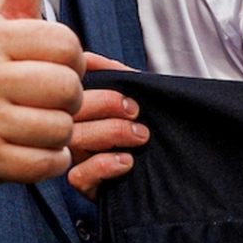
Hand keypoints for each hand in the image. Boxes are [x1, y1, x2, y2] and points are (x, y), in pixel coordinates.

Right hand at [0, 0, 85, 190]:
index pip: (68, 46)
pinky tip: (31, 146)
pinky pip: (50, 163)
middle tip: (46, 97)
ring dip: (59, 130)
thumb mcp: (1, 18)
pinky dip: (50, 159)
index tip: (47, 63)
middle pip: (68, 89)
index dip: (69, 59)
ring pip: (61, 128)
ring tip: (37, 121)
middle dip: (67, 97)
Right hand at [68, 52, 148, 197]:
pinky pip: (77, 174)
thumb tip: (86, 59)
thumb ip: (116, 73)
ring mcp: (76, 156)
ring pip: (74, 138)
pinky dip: (104, 165)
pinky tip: (127, 161)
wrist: (174, 164)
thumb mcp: (138, 93)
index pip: (67, 84)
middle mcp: (72, 128)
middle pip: (69, 109)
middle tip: (135, 112)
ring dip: (112, 132)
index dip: (90, 80)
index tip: (122, 84)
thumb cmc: (151, 122)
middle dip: (106, 104)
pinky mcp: (85, 183)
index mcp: (80, 105)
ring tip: (140, 136)